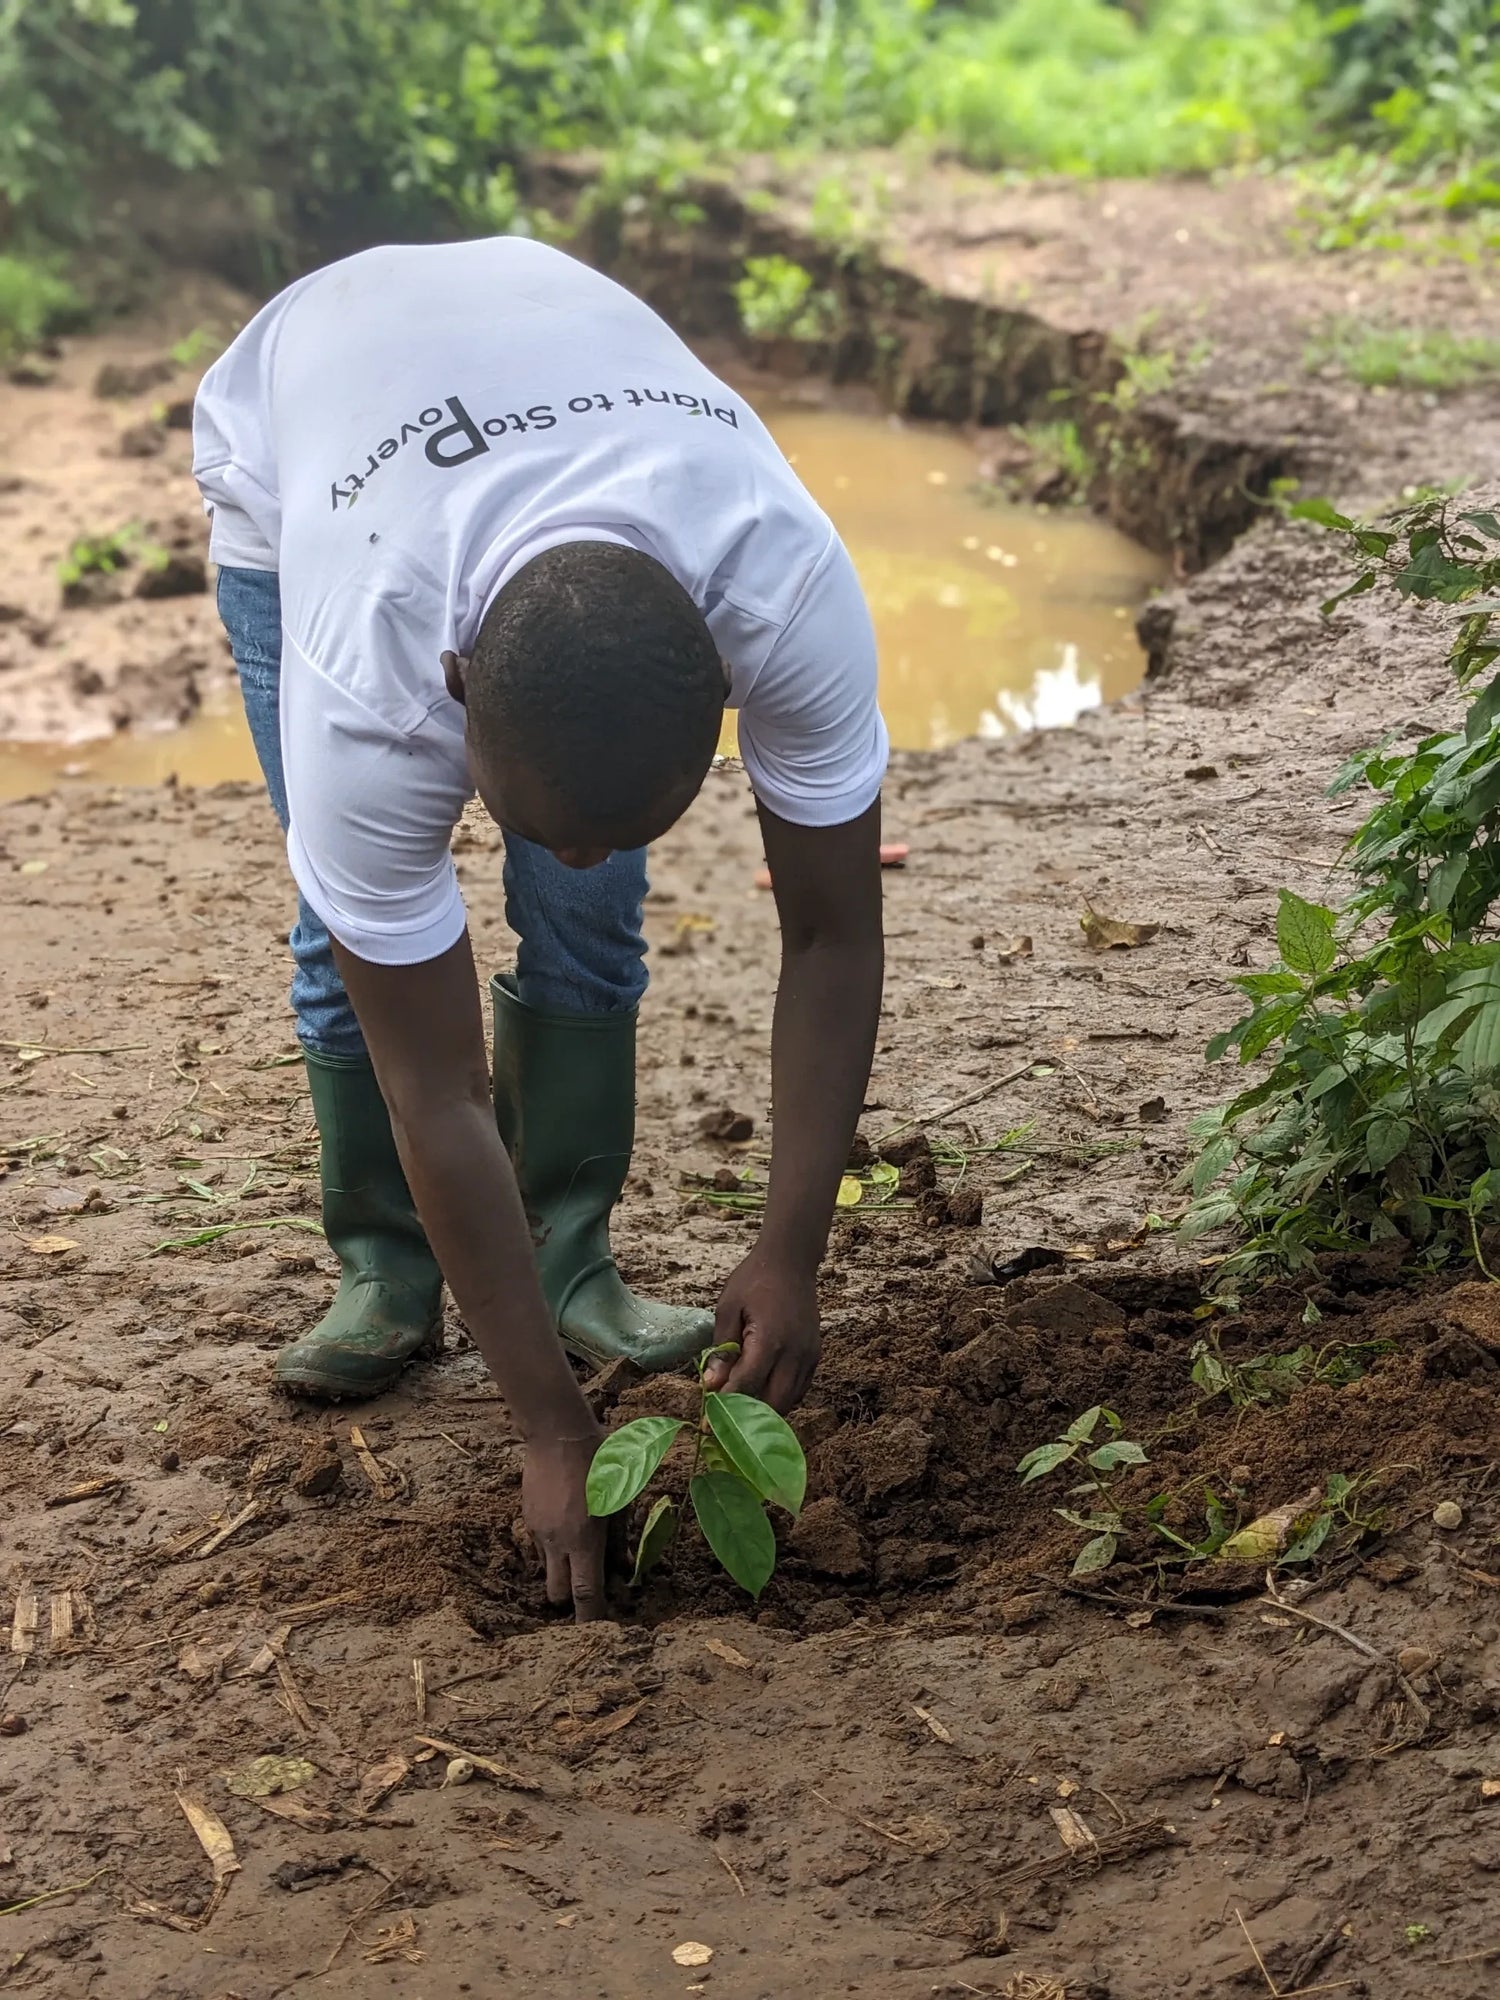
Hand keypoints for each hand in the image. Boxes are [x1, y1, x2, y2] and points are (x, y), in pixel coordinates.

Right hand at [521, 1429, 607, 1621]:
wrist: (557, 1432)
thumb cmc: (600, 1461)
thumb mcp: (621, 1499)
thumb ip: (620, 1539)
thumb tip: (624, 1568)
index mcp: (584, 1539)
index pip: (586, 1594)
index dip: (591, 1618)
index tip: (598, 1631)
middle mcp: (557, 1542)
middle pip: (558, 1595)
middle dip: (572, 1600)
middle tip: (589, 1585)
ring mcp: (538, 1532)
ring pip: (546, 1571)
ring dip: (561, 1571)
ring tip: (579, 1548)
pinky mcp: (527, 1519)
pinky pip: (540, 1547)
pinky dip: (553, 1548)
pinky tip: (566, 1524)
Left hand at [703, 1250, 819, 1412]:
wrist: (790, 1261)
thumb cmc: (754, 1281)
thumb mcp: (728, 1309)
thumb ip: (722, 1349)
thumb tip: (712, 1385)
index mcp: (770, 1340)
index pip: (747, 1385)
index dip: (727, 1406)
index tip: (709, 1424)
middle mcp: (795, 1352)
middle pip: (773, 1402)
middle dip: (748, 1418)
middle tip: (724, 1425)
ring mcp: (809, 1355)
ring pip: (790, 1400)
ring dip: (766, 1411)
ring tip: (741, 1415)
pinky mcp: (815, 1354)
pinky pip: (800, 1389)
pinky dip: (782, 1398)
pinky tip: (762, 1396)